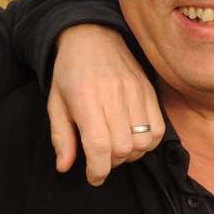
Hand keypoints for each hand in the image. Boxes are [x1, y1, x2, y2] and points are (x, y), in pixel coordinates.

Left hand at [47, 25, 161, 185]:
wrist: (91, 36)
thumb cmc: (69, 73)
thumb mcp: (55, 103)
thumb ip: (61, 137)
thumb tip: (65, 167)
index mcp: (86, 99)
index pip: (100, 145)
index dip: (98, 170)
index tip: (93, 177)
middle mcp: (114, 95)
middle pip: (123, 148)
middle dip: (112, 163)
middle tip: (101, 158)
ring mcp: (135, 92)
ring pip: (143, 142)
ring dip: (130, 154)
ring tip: (116, 148)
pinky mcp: (149, 90)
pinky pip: (158, 129)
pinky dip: (148, 142)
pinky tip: (132, 137)